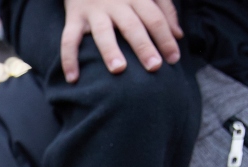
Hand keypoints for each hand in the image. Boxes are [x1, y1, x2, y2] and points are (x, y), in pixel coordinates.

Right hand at [61, 0, 182, 83]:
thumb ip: (164, 11)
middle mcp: (116, 3)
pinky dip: (69, 59)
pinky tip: (72, 79)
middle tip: (154, 67)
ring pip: (103, 32)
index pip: (155, 19)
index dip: (166, 38)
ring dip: (110, 50)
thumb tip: (178, 35)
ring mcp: (94, 11)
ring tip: (119, 69)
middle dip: (143, 46)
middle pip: (132, 26)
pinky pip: (69, 39)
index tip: (174, 59)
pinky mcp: (74, 17)